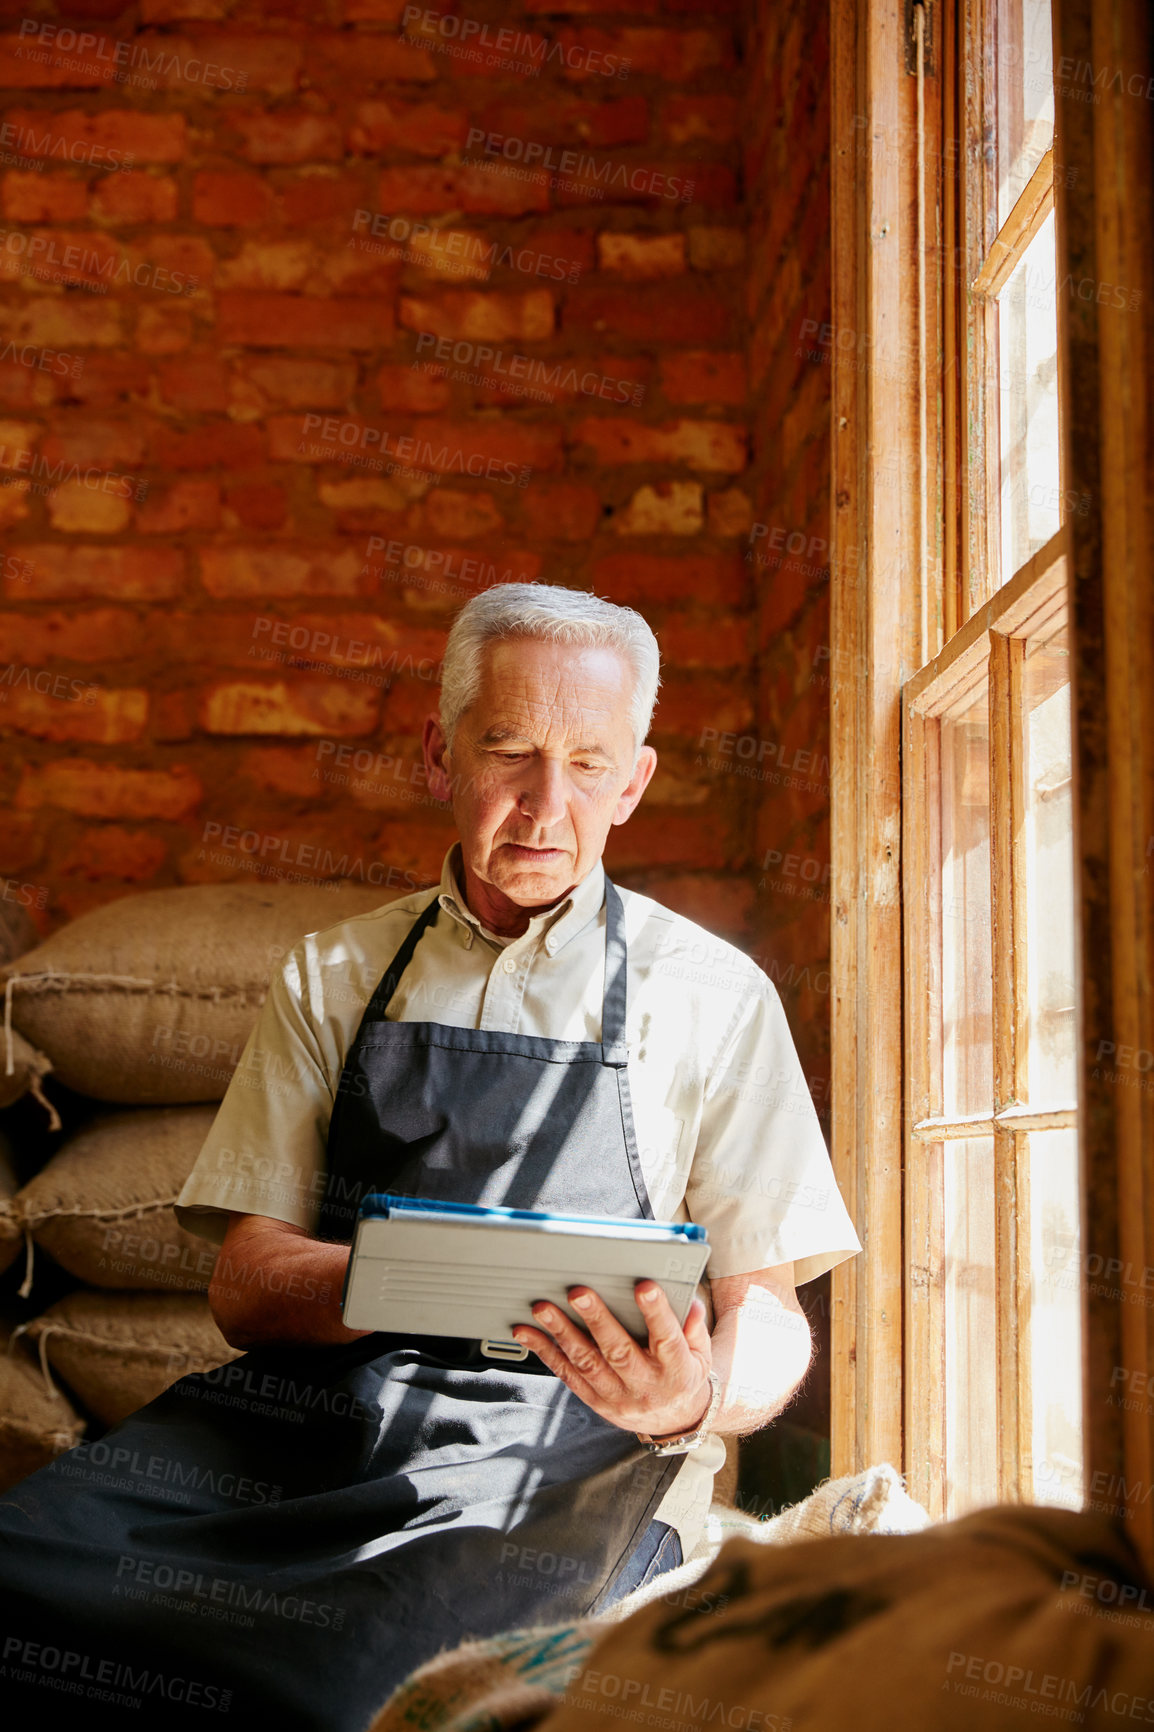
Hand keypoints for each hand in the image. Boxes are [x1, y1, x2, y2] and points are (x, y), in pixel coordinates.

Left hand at [512, 1280, 714, 1437]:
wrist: (673, 1422)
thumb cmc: (684, 1376)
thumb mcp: (701, 1354)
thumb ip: (693, 1327)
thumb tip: (688, 1300)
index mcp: (676, 1369)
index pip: (667, 1339)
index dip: (656, 1313)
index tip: (644, 1287)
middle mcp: (644, 1385)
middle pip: (619, 1351)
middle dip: (598, 1320)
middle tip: (579, 1292)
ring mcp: (616, 1396)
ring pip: (587, 1363)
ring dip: (562, 1333)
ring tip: (544, 1308)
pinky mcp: (594, 1400)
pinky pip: (567, 1375)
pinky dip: (544, 1352)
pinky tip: (527, 1333)